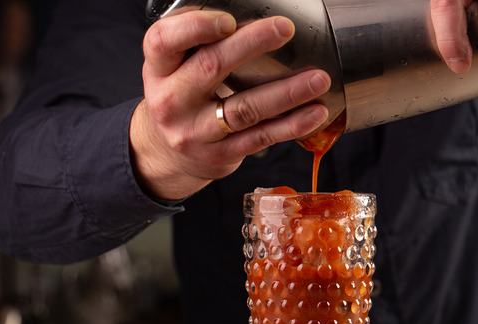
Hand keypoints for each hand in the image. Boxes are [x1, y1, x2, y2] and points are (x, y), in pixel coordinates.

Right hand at [130, 11, 330, 199]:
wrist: (166, 155)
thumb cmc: (181, 96)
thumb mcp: (173, 67)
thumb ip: (200, 43)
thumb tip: (256, 14)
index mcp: (158, 69)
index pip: (164, 41)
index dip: (196, 27)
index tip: (230, 20)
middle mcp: (171, 101)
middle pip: (211, 67)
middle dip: (252, 44)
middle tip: (285, 29)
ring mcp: (196, 132)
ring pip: (245, 108)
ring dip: (286, 92)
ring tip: (318, 79)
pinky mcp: (220, 155)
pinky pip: (261, 137)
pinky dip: (291, 125)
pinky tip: (316, 112)